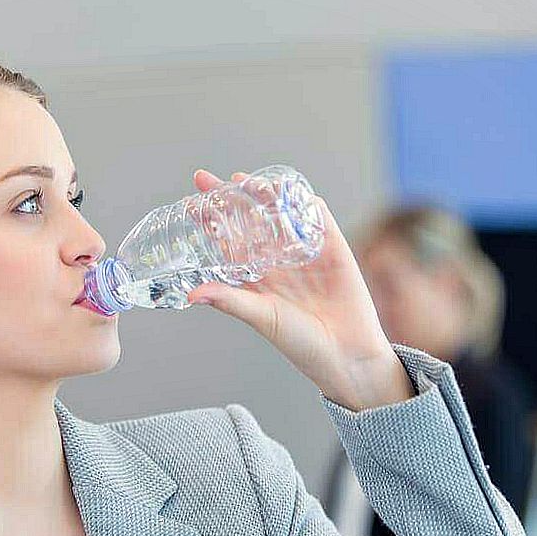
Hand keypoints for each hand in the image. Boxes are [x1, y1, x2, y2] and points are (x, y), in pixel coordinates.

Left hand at [187, 169, 414, 410]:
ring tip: (243, 179)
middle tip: (205, 178)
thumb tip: (191, 294)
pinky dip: (307, 203)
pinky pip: (319, 219)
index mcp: (256, 277)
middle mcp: (277, 261)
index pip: (227, 242)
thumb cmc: (301, 344)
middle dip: (227, 198)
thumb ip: (229, 301)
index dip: (210, 222)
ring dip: (264, 195)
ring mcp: (305, 253)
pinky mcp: (334, 250)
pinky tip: (293, 189)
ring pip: (281, 214)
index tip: (190, 204)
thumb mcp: (260, 317)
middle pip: (249, 221)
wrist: (346, 357)